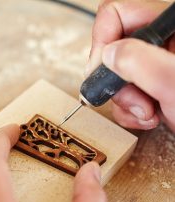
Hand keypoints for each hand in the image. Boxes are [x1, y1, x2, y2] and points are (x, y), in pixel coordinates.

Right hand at [87, 0, 174, 131]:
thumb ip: (143, 63)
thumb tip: (109, 54)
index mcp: (171, 28)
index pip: (118, 14)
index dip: (104, 41)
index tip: (104, 71)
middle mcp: (162, 44)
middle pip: (114, 51)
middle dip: (118, 83)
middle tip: (136, 101)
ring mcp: (155, 67)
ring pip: (116, 76)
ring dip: (125, 102)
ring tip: (147, 113)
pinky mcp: (151, 86)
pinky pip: (124, 94)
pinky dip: (129, 111)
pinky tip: (147, 117)